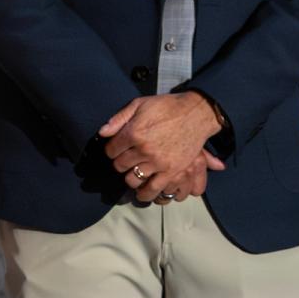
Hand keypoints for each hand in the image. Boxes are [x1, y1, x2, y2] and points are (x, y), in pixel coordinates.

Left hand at [99, 92, 226, 202]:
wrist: (196, 113)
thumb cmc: (167, 106)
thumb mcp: (139, 104)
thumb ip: (119, 119)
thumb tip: (102, 132)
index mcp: (134, 133)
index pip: (111, 150)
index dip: (111, 150)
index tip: (116, 150)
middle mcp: (144, 150)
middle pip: (121, 166)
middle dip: (120, 164)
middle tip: (125, 162)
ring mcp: (159, 162)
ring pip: (134, 180)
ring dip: (131, 180)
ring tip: (133, 177)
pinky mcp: (173, 171)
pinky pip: (154, 189)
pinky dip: (146, 193)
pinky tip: (144, 191)